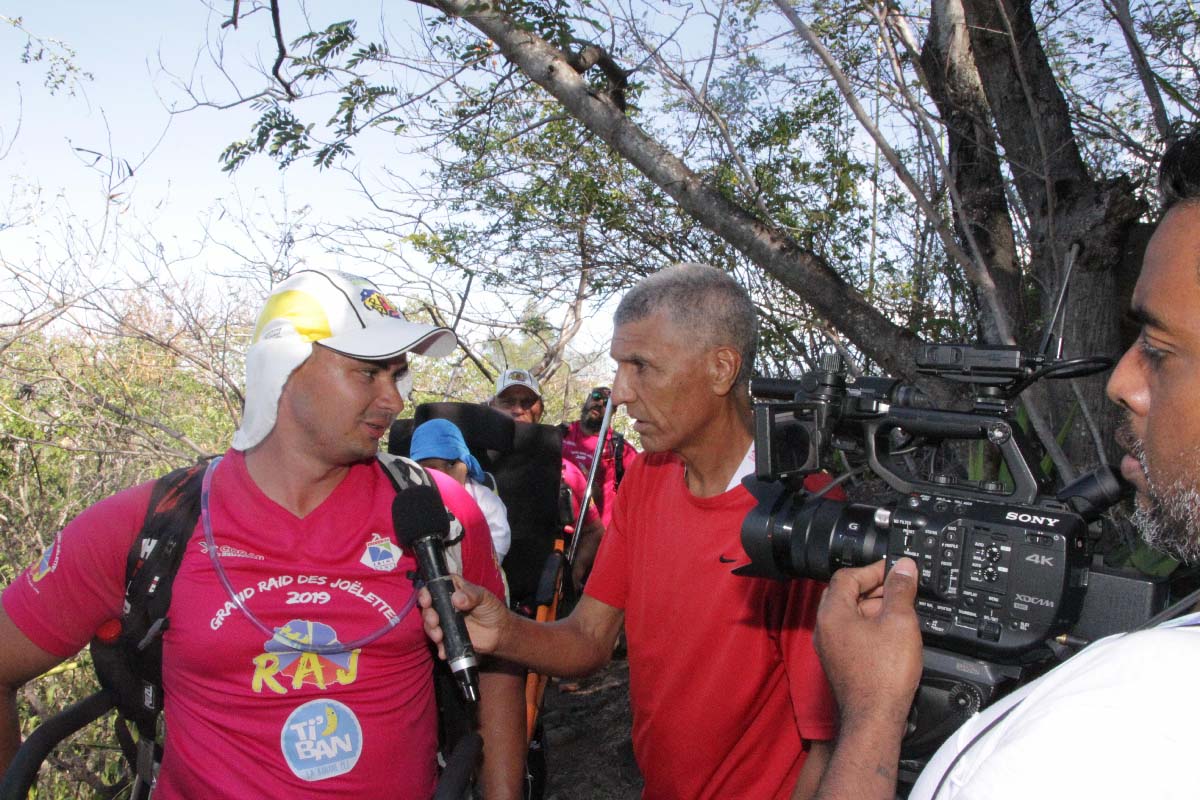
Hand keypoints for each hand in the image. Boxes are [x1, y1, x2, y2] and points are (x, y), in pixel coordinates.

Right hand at [419, 574, 511, 657]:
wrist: (500, 633)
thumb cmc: (492, 609)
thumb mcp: (485, 598)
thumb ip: (472, 595)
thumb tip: (457, 598)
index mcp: (453, 590)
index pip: (435, 587)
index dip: (426, 592)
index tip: (427, 600)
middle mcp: (445, 605)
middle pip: (428, 607)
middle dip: (428, 614)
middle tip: (435, 621)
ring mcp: (446, 622)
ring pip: (430, 625)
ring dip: (431, 630)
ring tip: (439, 636)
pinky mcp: (449, 637)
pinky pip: (439, 643)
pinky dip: (440, 648)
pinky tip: (444, 652)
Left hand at [815, 558, 921, 730]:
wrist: (875, 718)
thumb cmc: (882, 676)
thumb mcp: (899, 622)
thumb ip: (900, 590)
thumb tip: (903, 568)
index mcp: (832, 613)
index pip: (847, 576)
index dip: (873, 569)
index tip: (894, 569)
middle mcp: (825, 628)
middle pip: (847, 594)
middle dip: (874, 588)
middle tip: (900, 588)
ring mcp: (830, 647)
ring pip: (851, 615)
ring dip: (874, 607)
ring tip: (902, 610)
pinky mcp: (840, 662)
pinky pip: (853, 634)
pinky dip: (871, 627)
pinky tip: (893, 633)